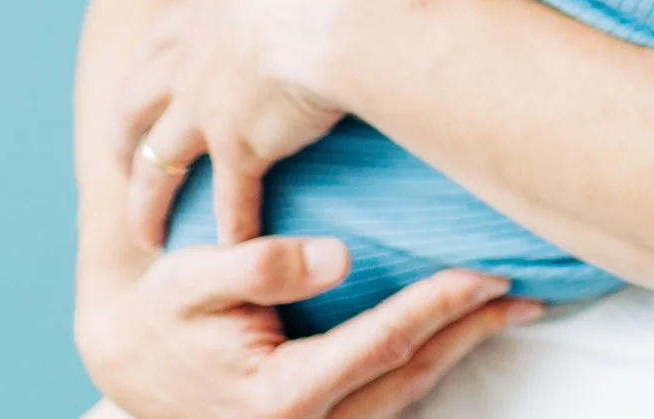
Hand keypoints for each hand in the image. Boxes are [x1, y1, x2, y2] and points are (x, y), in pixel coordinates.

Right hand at [78, 236, 537, 418]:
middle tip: (525, 289)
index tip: (487, 271)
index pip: (383, 344)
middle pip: (411, 375)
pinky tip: (458, 330)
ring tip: (509, 307)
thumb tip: (340, 255)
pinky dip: (429, 362)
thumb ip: (258, 265)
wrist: (128, 365)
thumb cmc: (161, 317)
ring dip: (460, 349)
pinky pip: (391, 397)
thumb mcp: (190, 281)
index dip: (440, 305)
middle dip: (471, 330)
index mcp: (279, 399)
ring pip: (409, 393)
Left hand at [116, 0, 378, 248]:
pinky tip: (232, 248)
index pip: (163, 37)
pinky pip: (225, 199)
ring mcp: (206, 106)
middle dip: (123, 138)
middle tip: (123, 165)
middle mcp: (192, 59)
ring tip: (148, 235)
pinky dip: (228, 225)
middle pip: (134, 104)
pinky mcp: (237, 145)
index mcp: (213, 6)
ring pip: (156, 164)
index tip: (147, 85)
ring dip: (148, 202)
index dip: (152, 65)